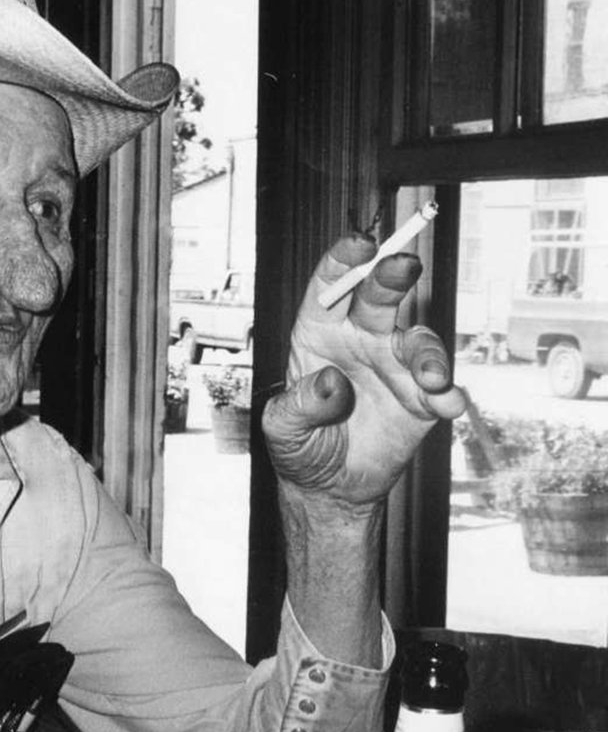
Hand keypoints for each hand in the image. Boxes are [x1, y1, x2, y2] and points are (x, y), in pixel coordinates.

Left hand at [263, 234, 467, 508]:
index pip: (329, 289)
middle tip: (402, 264)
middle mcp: (360, 340)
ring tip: (431, 377)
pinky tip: (447, 404)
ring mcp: (395, 366)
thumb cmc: (299, 445)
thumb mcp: (283, 428)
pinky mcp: (423, 399)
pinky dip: (448, 394)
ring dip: (428, 353)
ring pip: (419, 341)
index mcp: (318, 334)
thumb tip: (331, 382)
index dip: (343, 262)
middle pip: (379, 297)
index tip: (358, 244)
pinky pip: (443, 390)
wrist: (331, 488)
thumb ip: (300, 405)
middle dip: (392, 275)